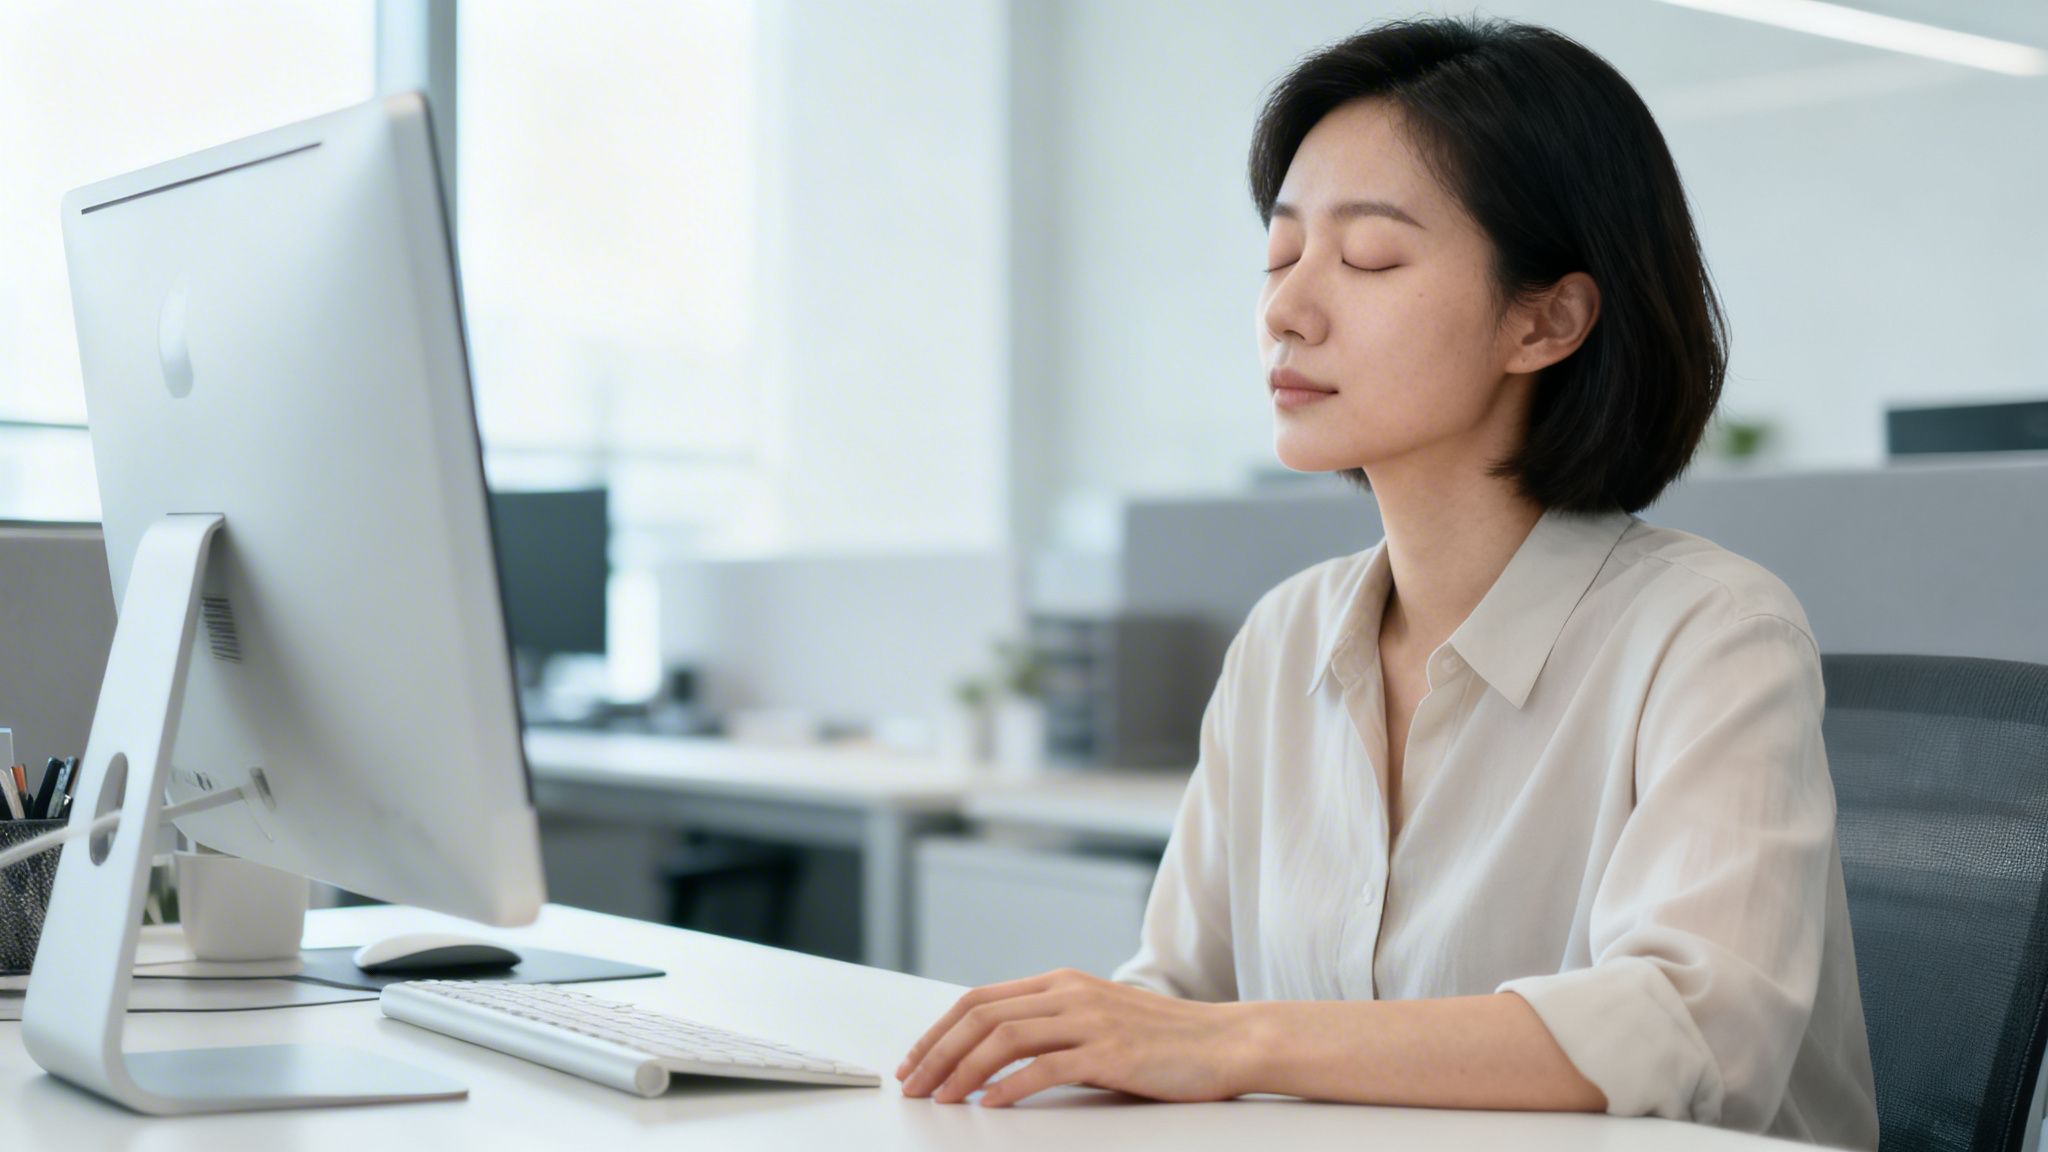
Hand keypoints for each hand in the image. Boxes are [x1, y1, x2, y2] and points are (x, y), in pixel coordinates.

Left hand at [895, 968, 1251, 1107]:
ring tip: (940, 1099)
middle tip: (913, 1085)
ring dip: (961, 1070)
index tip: (914, 1061)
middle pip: (981, 1016)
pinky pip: (1044, 1067)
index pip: (980, 999)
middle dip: (937, 1052)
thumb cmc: (1164, 1040)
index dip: (938, 1030)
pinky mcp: (1109, 1051)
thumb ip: (1054, 1026)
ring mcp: (1089, 1019)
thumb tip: (996, 1055)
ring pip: (1004, 1038)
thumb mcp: (1099, 1019)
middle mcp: (1069, 993)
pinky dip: (1008, 1087)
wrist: (1226, 1041)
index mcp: (1061, 982)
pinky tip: (989, 1106)